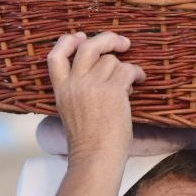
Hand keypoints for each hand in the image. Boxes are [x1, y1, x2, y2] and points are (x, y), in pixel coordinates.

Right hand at [47, 31, 145, 164]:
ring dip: (125, 68)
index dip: (68, 41)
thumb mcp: (72, 112)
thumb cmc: (89, 142)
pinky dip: (137, 73)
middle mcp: (75, 84)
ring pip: (112, 61)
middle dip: (107, 39)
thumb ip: (80, 90)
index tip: (82, 37)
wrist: (96, 158)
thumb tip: (104, 68)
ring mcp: (93, 86)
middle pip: (88, 47)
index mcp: (61, 90)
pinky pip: (128, 70)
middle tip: (122, 43)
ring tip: (132, 80)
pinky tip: (140, 81)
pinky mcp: (112, 91)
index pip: (55, 56)